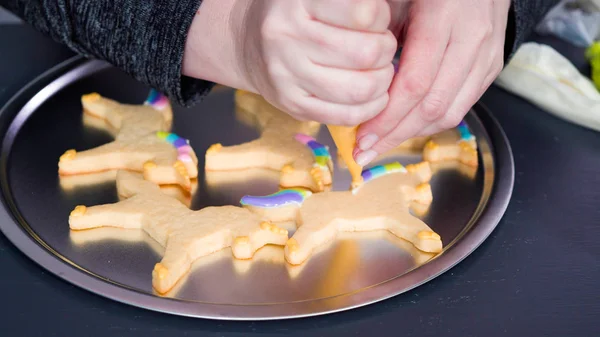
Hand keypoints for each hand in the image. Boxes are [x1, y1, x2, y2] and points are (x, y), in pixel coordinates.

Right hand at [239, 0, 397, 124]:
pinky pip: (345, 116)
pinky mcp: (292, 105)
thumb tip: (387, 16)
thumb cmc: (295, 14)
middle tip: (383, 48)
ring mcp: (287, 75)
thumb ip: (351, 3)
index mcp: (297, 1)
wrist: (249, 44)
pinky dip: (371, 108)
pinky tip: (374, 96)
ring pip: (359, 89)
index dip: (381, 17)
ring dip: (382, 82)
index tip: (376, 21)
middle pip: (366, 53)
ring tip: (380, 71)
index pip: (363, 13)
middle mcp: (287, 38)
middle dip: (386, 51)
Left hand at [354, 0, 510, 165]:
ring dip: (412, 134)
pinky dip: (431, 122)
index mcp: (443, 17)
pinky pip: (462, 105)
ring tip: (381, 146)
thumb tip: (353, 79)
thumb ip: (378, 33)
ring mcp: (486, 56)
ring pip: (450, 112)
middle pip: (432, 105)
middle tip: (365, 153)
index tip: (361, 136)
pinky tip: (407, 128)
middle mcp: (470, 40)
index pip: (414, 84)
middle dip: (394, 135)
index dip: (386, 117)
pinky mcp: (492, 67)